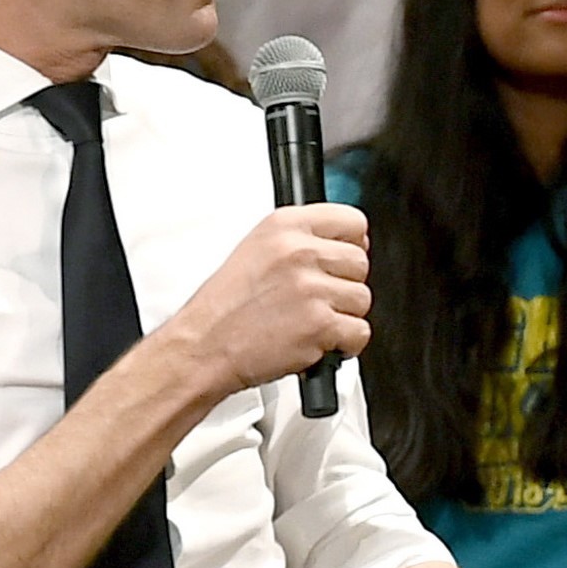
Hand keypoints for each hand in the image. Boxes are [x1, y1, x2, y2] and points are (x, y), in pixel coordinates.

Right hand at [163, 201, 373, 400]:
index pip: (352, 220)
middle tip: (317, 300)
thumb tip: (346, 243)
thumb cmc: (225, 306)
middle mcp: (299, 252)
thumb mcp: (256, 249)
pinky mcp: (320, 324)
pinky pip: (359, 332)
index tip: (342, 261)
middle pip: (360, 262)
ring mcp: (311, 288)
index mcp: (284, 226)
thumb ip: (300, 240)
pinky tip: (318, 341)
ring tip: (310, 321)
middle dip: (344, 285)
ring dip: (343, 316)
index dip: (353, 244)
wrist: (204, 346)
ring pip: (362, 299)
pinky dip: (345, 345)